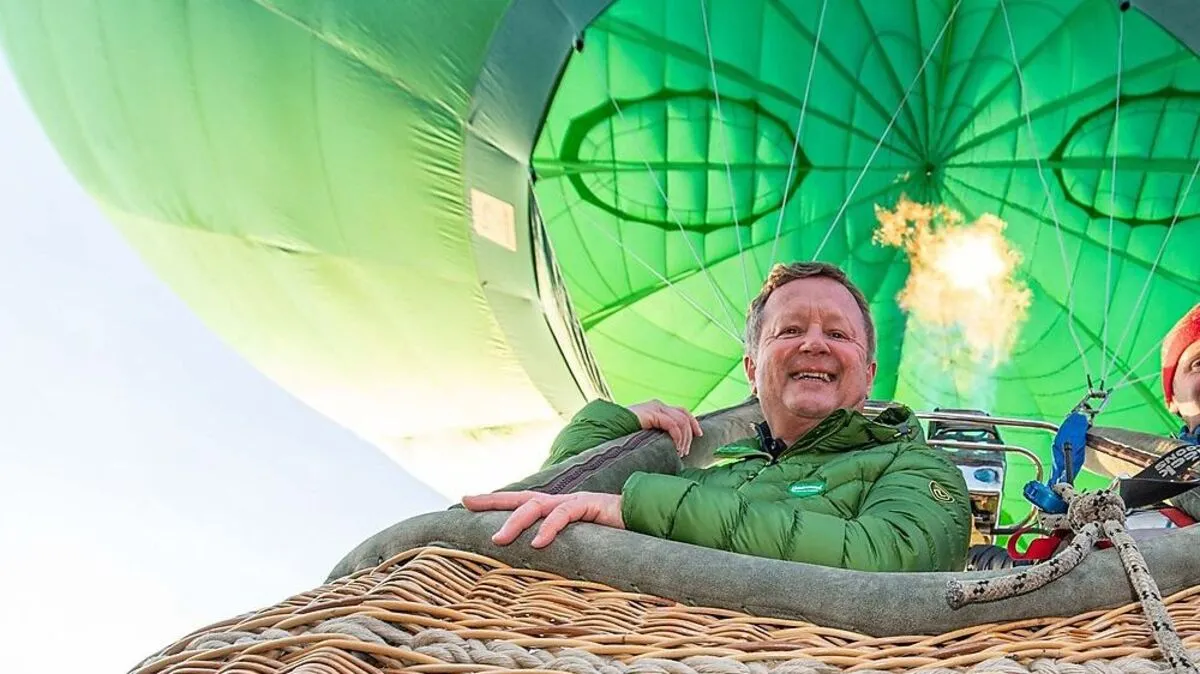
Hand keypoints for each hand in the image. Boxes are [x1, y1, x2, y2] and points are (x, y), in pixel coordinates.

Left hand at [461, 491, 623, 547]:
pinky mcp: (588, 505)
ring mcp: (572, 501)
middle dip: (492, 501)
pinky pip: (564, 514)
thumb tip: (535, 563)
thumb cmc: (608, 533)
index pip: (517, 501)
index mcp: (553, 507)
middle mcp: (559, 501)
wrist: (641, 519)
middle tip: (467, 503)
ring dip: (515, 522)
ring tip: (498, 539)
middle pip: (519, 498)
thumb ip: (559, 547)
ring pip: (536, 506)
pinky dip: (549, 528)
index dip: (492, 501)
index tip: (465, 501)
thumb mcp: (577, 541)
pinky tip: (538, 543)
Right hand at [628, 399, 702, 456]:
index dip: (693, 423)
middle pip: (684, 414)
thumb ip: (656, 434)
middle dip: (691, 432)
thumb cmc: (623, 434)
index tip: (699, 435)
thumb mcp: (645, 433)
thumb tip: (671, 447)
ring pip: (681, 421)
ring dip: (684, 438)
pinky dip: (677, 436)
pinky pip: (672, 424)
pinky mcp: (652, 413)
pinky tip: (675, 447)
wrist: (608, 427)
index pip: (682, 412)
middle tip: (686, 450)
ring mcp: (655, 408)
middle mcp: (658, 405)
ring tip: (680, 452)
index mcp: (657, 408)